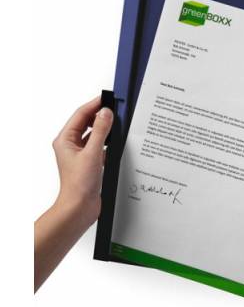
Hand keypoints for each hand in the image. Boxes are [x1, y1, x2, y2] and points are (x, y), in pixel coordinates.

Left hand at [52, 97, 113, 227]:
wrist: (80, 207)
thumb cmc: (79, 185)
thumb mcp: (92, 154)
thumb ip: (100, 131)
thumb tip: (105, 113)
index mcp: (65, 140)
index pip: (80, 115)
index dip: (93, 105)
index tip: (106, 98)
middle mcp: (71, 146)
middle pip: (86, 123)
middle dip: (99, 115)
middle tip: (114, 108)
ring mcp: (80, 154)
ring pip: (93, 135)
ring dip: (104, 129)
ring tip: (116, 123)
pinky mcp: (89, 162)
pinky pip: (98, 146)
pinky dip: (107, 142)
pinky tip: (115, 142)